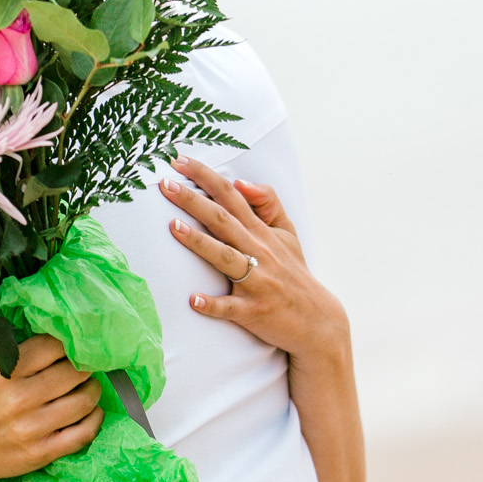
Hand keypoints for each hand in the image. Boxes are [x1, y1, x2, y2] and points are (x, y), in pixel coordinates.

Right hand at [0, 334, 103, 481]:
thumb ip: (16, 349)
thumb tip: (57, 333)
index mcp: (4, 371)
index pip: (53, 346)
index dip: (68, 344)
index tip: (71, 347)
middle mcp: (18, 398)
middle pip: (74, 372)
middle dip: (84, 366)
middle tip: (83, 367)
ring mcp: (32, 428)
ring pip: (84, 401)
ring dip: (92, 390)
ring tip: (87, 387)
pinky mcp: (42, 453)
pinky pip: (84, 433)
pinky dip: (94, 418)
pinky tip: (90, 411)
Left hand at [159, 156, 349, 368]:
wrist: (317, 321)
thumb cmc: (293, 273)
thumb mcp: (287, 233)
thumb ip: (267, 203)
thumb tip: (240, 182)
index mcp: (261, 232)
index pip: (231, 196)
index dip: (205, 176)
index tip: (178, 159)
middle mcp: (258, 252)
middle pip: (222, 220)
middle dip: (193, 201)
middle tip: (165, 184)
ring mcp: (256, 282)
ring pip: (225, 258)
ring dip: (199, 243)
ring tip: (173, 228)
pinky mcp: (254, 311)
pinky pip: (231, 308)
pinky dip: (212, 304)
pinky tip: (194, 299)